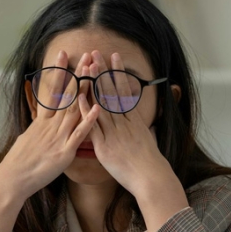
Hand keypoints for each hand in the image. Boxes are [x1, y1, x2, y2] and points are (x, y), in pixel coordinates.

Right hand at [0, 50, 98, 201]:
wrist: (13, 179)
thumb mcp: (27, 138)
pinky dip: (88, 121)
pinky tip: (97, 108)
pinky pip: (79, 134)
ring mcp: (58, 137)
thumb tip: (40, 121)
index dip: (58, 71)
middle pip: (67, 95)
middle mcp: (50, 125)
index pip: (52, 90)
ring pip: (74, 109)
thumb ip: (38, 128)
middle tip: (86, 55)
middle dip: (77, 74)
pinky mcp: (64, 152)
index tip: (63, 54)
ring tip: (95, 72)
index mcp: (42, 121)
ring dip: (86, 90)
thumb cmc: (19, 162)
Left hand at [83, 50, 187, 231]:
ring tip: (87, 66)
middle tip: (96, 53)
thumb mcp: (148, 140)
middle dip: (103, 72)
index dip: (118, 73)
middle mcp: (124, 123)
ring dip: (94, 84)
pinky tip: (79, 97)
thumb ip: (141, 129)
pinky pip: (93, 125)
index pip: (124, 91)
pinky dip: (86, 111)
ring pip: (102, 104)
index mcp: (134, 120)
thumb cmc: (150, 163)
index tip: (113, 58)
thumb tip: (141, 122)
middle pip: (112, 92)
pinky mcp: (104, 146)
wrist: (150, 178)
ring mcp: (114, 133)